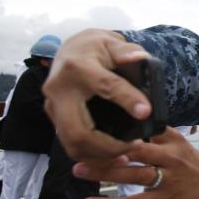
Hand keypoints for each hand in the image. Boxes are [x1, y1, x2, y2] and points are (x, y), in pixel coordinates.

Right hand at [43, 29, 152, 160]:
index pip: (105, 86)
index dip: (127, 100)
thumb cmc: (95, 47)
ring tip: (127, 153)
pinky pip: (70, 144)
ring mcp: (52, 107)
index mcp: (77, 68)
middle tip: (136, 146)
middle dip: (108, 146)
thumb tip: (139, 58)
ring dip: (100, 155)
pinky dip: (91, 155)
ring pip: (72, 144)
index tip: (146, 112)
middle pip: (78, 131)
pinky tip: (113, 154)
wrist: (70, 50)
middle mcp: (58, 90)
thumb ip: (126, 51)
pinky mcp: (54, 118)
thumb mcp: (112, 42)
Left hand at [74, 127, 198, 198]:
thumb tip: (126, 120)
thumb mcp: (180, 142)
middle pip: (137, 151)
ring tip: (80, 169)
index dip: (123, 126)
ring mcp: (167, 180)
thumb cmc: (191, 164)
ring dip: (105, 172)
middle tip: (82, 145)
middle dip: (108, 149)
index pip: (147, 128)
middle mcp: (170, 158)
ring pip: (133, 175)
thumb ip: (156, 133)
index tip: (98, 121)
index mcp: (173, 140)